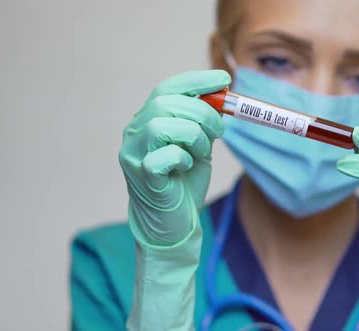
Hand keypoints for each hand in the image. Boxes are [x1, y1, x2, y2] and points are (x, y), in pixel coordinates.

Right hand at [119, 70, 230, 245]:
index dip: (197, 81)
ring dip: (193, 136)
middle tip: (219, 130)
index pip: (167, 88)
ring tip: (202, 152)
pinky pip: (163, 156)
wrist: (173, 222)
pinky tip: (186, 167)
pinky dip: (182, 158)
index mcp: (147, 120)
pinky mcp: (142, 176)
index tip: (224, 80)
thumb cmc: (184, 182)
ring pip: (162, 126)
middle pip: (166, 103)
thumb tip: (223, 97)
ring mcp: (134, 154)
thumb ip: (204, 122)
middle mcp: (134, 132)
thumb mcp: (199, 145)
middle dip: (202, 112)